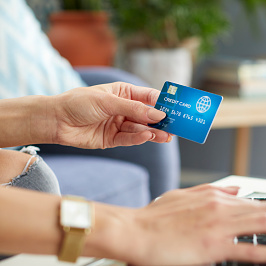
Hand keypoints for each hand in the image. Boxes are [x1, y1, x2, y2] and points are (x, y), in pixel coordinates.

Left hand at [50, 82, 170, 148]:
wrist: (55, 121)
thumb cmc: (78, 103)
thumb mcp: (108, 101)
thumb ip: (134, 108)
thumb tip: (158, 114)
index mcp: (124, 93)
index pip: (149, 97)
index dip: (163, 102)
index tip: (177, 109)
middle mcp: (124, 109)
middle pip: (148, 115)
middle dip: (162, 121)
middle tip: (177, 127)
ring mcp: (119, 124)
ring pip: (141, 129)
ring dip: (154, 132)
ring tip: (167, 136)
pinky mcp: (113, 139)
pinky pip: (129, 139)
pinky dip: (139, 138)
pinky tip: (147, 136)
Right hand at [111, 184, 265, 265]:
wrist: (132, 230)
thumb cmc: (153, 216)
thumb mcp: (185, 194)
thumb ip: (213, 190)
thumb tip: (236, 189)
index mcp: (215, 195)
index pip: (255, 202)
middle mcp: (222, 206)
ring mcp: (219, 226)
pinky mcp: (214, 246)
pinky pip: (254, 250)